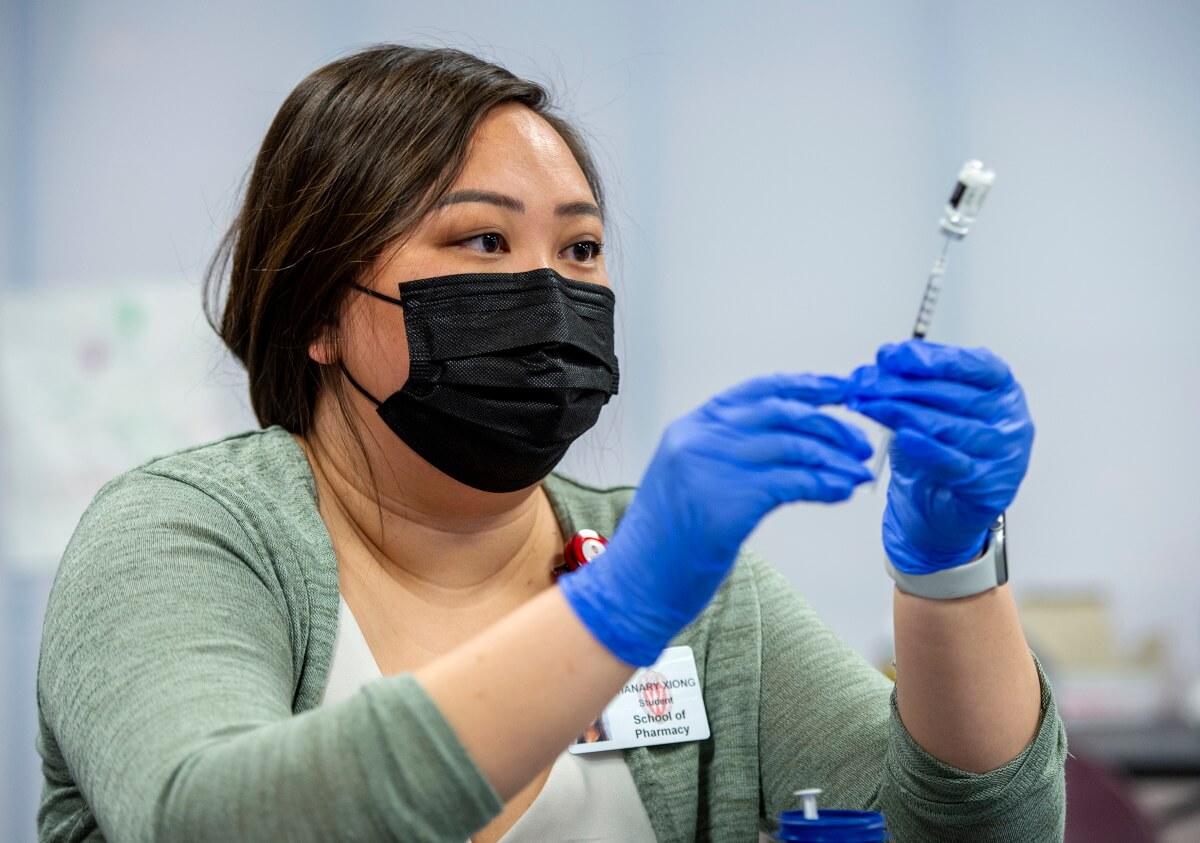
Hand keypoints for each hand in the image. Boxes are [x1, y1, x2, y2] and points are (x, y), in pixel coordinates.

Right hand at [558, 373, 873, 664]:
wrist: (633, 586)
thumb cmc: (662, 544)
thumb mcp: (686, 481)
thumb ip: (724, 455)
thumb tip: (785, 447)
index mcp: (689, 429)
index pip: (757, 391)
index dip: (804, 386)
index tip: (839, 389)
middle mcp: (698, 440)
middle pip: (781, 413)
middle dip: (830, 424)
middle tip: (860, 441)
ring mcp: (710, 469)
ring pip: (792, 446)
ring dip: (835, 458)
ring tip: (858, 471)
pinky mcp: (727, 504)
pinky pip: (792, 482)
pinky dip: (824, 484)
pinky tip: (840, 491)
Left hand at [846, 340, 1033, 574]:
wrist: (940, 508)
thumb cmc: (938, 450)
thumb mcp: (924, 405)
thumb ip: (911, 380)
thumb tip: (885, 357)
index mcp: (1002, 390)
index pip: (974, 364)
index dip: (933, 358)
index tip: (893, 356)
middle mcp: (1010, 419)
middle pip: (953, 395)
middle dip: (900, 385)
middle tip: (862, 382)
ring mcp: (1005, 455)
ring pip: (948, 426)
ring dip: (900, 412)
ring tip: (865, 404)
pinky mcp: (990, 486)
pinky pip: (953, 463)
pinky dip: (926, 449)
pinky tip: (903, 436)